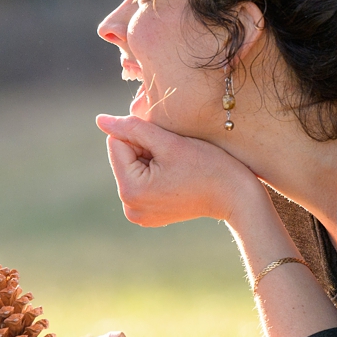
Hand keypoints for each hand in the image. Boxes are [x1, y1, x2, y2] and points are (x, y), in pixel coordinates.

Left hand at [96, 112, 261, 226]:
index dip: (142, 136)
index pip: (116, 143)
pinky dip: (156, 174)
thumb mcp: (169, 142)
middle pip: (123, 158)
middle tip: (176, 158)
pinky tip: (177, 178)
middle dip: (145, 149)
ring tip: (178, 168)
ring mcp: (139, 214)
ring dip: (151, 160)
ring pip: (133, 168)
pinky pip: (141, 182)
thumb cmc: (208, 166)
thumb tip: (100, 120)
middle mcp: (129, 208)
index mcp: (130, 190)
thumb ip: (132, 128)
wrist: (236, 196)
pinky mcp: (148, 216)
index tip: (168, 146)